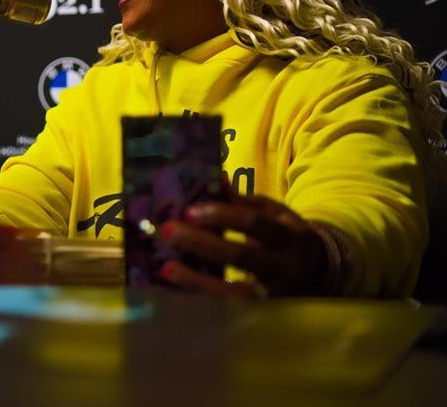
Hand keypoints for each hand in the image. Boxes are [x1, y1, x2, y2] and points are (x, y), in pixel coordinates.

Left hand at [157, 194, 328, 296]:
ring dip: (198, 280)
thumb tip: (214, 177)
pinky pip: (228, 307)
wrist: (322, 274)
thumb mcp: (275, 215)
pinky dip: (202, 296)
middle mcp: (282, 266)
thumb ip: (244, 202)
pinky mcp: (261, 311)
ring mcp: (272, 293)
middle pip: (240, 256)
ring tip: (167, 268)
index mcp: (287, 235)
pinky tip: (178, 286)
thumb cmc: (287, 236)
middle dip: (202, 243)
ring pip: (234, 291)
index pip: (254, 223)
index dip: (221, 216)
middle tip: (167, 231)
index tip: (189, 211)